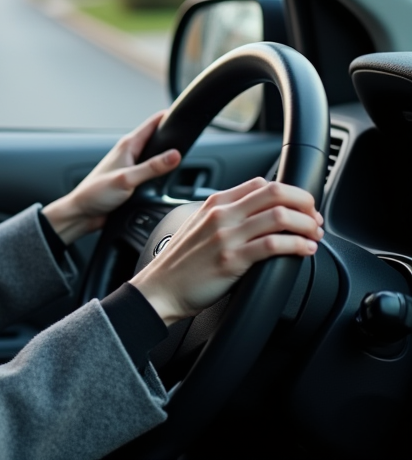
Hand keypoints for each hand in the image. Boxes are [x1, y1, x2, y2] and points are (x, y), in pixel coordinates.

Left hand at [42, 111, 180, 243]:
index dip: (168, 117)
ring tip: (185, 156)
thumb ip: (152, 168)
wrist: (83, 214)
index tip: (184, 115)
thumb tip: (175, 155)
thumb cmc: (96, 193)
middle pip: (156, 140)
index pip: (152, 124)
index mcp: (127, 146)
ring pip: (155, 157)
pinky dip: (161, 172)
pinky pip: (152, 172)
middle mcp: (130, 154)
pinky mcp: (133, 181)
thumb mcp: (127, 179)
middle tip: (191, 137)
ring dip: (167, 157)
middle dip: (172, 137)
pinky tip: (168, 178)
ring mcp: (131, 167)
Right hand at [131, 178, 323, 325]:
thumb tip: (257, 215)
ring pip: (279, 217)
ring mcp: (226, 237)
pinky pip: (273, 245)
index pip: (261, 184)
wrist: (159, 289)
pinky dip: (297, 245)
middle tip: (314, 218)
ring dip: (306, 225)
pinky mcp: (232, 260)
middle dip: (304, 203)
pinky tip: (305, 250)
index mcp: (214, 203)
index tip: (301, 208)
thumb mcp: (198, 227)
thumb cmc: (180, 263)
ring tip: (314, 235)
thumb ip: (224, 217)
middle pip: (275, 193)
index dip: (289, 193)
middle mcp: (221, 215)